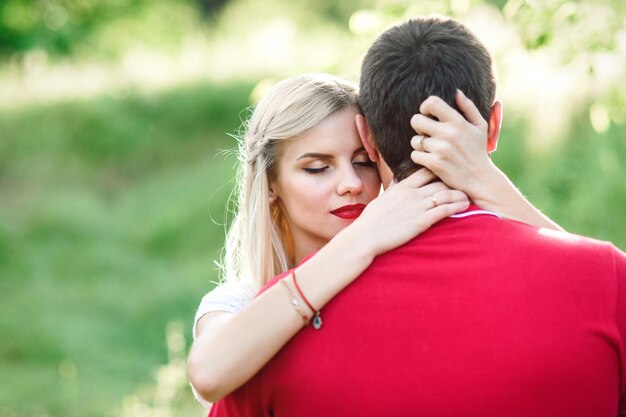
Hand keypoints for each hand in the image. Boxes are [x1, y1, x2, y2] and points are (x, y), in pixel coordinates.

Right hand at [351, 168, 468, 256]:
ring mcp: (417, 207)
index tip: (447, 174)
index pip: (425, 172)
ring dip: (459, 195)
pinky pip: (444, 210)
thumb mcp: (381, 199)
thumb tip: (396, 180)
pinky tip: (465, 207)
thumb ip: (393, 188)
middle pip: (439, 182)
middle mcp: (412, 194)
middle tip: (463, 186)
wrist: (366, 236)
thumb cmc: (370, 220)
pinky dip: (457, 207)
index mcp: (402, 187)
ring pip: (445, 195)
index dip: (438, 171)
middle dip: (452, 184)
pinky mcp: (422, 221)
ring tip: (468, 196)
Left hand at [409, 90, 497, 201]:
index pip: (431, 103)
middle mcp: (448, 133)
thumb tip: (456, 92)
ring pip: (414, 140)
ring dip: (420, 145)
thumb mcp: (480, 127)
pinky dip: (420, 158)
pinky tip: (430, 159)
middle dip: (419, 126)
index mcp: (458, 121)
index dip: (425, 107)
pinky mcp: (435, 163)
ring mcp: (441, 149)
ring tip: (431, 149)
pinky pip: (415, 155)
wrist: (480, 179)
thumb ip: (468, 108)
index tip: (429, 115)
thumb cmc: (478, 151)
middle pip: (416, 120)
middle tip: (427, 133)